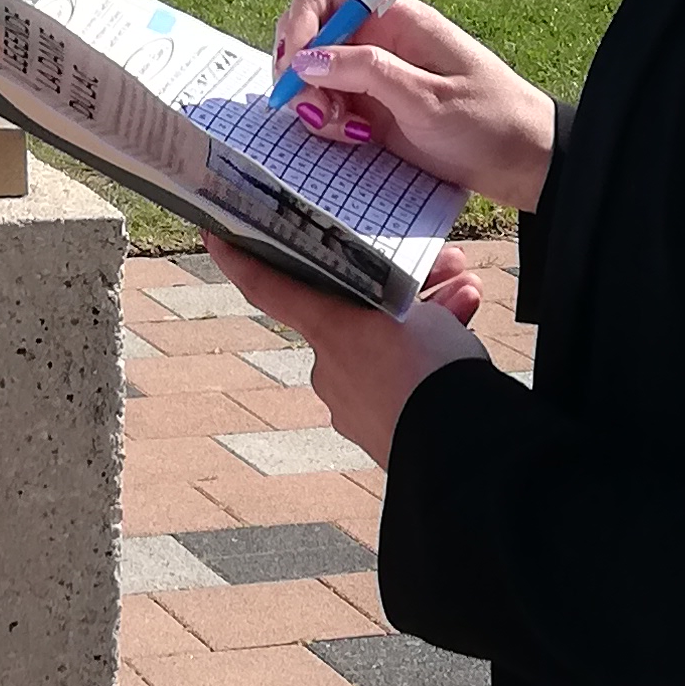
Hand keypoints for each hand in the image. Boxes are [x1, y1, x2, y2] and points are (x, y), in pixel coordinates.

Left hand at [205, 235, 484, 470]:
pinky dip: (430, 361)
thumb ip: (400, 297)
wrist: (457, 450)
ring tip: (470, 296)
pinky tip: (467, 344)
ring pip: (388, 347)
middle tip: (448, 264)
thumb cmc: (430, 371)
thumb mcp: (416, 314)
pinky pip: (404, 382)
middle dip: (402, 287)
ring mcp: (356, 407)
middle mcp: (331, 369)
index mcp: (328, 331)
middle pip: (357, 314)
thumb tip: (414, 304)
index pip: (268, 288)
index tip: (214, 236)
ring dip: (429, 318)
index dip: (241, 260)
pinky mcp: (384, 434)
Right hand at [272, 0, 559, 212]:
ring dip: (309, 100)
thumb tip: (305, 60)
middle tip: (314, 109)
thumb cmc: (490, 121)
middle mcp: (377, 38)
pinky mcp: (369, 107)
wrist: (524, 163)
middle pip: (307, 30)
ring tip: (342, 130)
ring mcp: (370, 73)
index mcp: (395, 16)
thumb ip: (365, 73)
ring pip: (309, 71)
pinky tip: (353, 139)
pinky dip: (323, 122)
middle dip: (298, 68)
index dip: (301, 16)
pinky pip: (325, 104)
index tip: (299, 62)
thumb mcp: (427, 98)